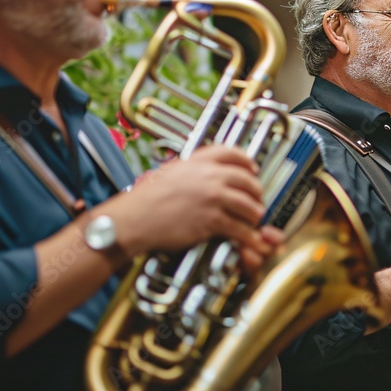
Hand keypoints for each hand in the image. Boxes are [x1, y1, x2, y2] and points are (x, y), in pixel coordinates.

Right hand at [102, 146, 283, 271]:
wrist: (133, 219)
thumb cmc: (145, 199)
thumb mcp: (170, 171)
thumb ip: (192, 170)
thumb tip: (205, 172)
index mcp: (199, 161)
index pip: (234, 154)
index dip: (248, 163)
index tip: (253, 170)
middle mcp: (210, 176)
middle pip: (247, 180)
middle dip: (256, 191)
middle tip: (257, 199)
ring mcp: (213, 198)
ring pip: (248, 205)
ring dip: (255, 214)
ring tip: (254, 219)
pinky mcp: (211, 220)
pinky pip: (239, 228)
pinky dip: (247, 235)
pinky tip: (247, 237)